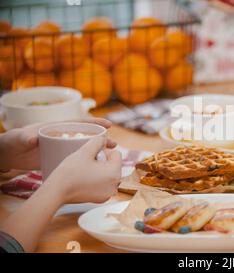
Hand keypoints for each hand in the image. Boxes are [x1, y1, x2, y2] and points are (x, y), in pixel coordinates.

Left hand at [0, 118, 115, 170]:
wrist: (7, 155)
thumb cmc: (12, 143)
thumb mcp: (19, 138)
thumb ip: (25, 137)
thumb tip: (32, 137)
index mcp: (56, 127)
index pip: (79, 123)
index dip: (94, 123)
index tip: (108, 124)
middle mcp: (62, 136)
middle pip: (86, 135)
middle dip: (101, 138)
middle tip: (114, 144)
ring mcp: (61, 147)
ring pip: (83, 148)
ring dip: (97, 151)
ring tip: (109, 156)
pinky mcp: (59, 158)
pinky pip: (76, 159)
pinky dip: (86, 162)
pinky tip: (94, 168)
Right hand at [45, 136, 121, 203]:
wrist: (57, 191)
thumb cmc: (71, 171)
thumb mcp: (85, 151)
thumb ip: (97, 141)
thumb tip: (103, 139)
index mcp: (115, 173)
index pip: (116, 154)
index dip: (104, 151)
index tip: (92, 154)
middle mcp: (115, 185)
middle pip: (113, 165)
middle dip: (102, 161)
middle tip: (87, 162)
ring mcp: (108, 193)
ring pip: (108, 174)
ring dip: (99, 170)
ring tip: (85, 170)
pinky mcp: (101, 199)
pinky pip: (103, 184)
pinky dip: (97, 180)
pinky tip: (84, 179)